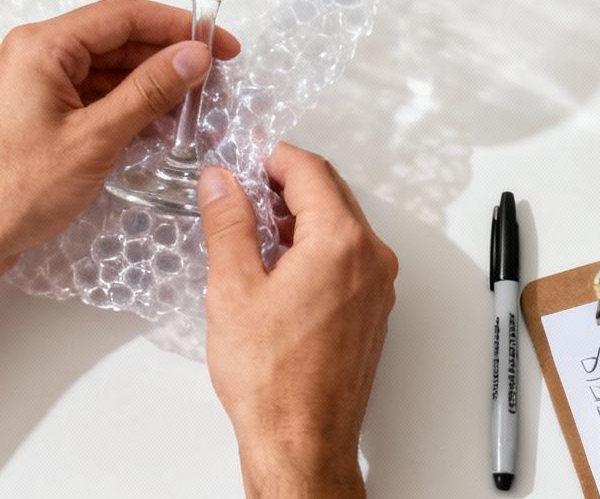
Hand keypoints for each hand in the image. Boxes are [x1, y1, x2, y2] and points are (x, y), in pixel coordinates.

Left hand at [0, 0, 240, 267]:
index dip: (178, 26)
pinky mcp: (27, 109)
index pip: (124, 15)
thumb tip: (194, 55)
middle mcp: (29, 52)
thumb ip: (148, 91)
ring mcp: (25, 81)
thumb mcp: (95, 138)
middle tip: (213, 80)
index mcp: (41, 46)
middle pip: (112, 39)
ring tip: (190, 107)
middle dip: (164, 57)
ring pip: (100, 68)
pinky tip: (152, 125)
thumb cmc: (17, 190)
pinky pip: (83, 92)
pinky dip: (119, 104)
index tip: (222, 45)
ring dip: (145, 84)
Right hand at [200, 144, 398, 498]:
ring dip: (301, 216)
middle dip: (287, 183)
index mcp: (340, 242)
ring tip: (253, 228)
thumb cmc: (272, 379)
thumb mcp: (233, 288)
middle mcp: (371, 259)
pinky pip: (348, 258)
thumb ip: (229, 223)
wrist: (302, 442)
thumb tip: (222, 182)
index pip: (310, 171)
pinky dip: (316, 247)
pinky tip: (280, 266)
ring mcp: (377, 287)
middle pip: (332, 194)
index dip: (273, 157)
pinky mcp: (373, 312)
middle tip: (244, 187)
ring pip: (342, 226)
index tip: (245, 158)